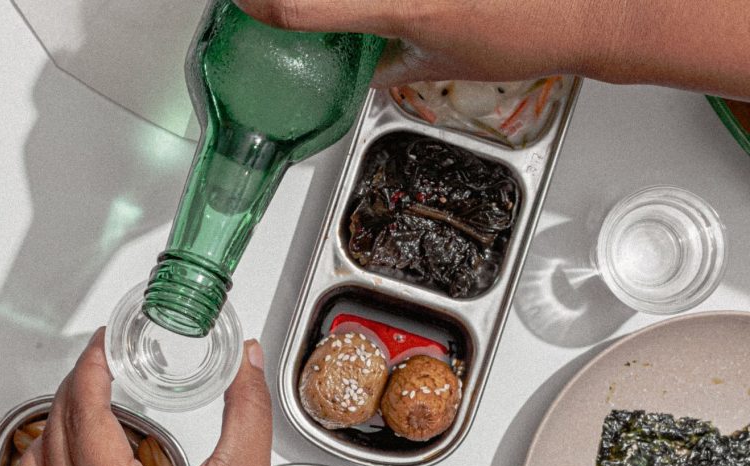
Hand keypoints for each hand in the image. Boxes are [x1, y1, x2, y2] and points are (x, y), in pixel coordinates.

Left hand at [8, 328, 276, 465]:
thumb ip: (247, 411)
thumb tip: (249, 362)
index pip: (85, 411)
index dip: (92, 366)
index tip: (104, 344)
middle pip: (53, 432)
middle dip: (75, 386)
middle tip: (100, 363)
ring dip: (46, 430)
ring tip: (74, 407)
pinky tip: (57, 464)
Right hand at [231, 0, 749, 98]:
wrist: (602, 1)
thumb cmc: (539, 31)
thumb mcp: (453, 64)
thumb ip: (397, 63)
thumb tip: (373, 67)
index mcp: (401, 6)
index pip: (296, 3)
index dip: (260, 3)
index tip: (254, 5)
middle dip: (299, 4)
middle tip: (300, 11)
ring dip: (356, 9)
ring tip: (385, 16)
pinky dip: (397, 6)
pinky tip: (421, 11)